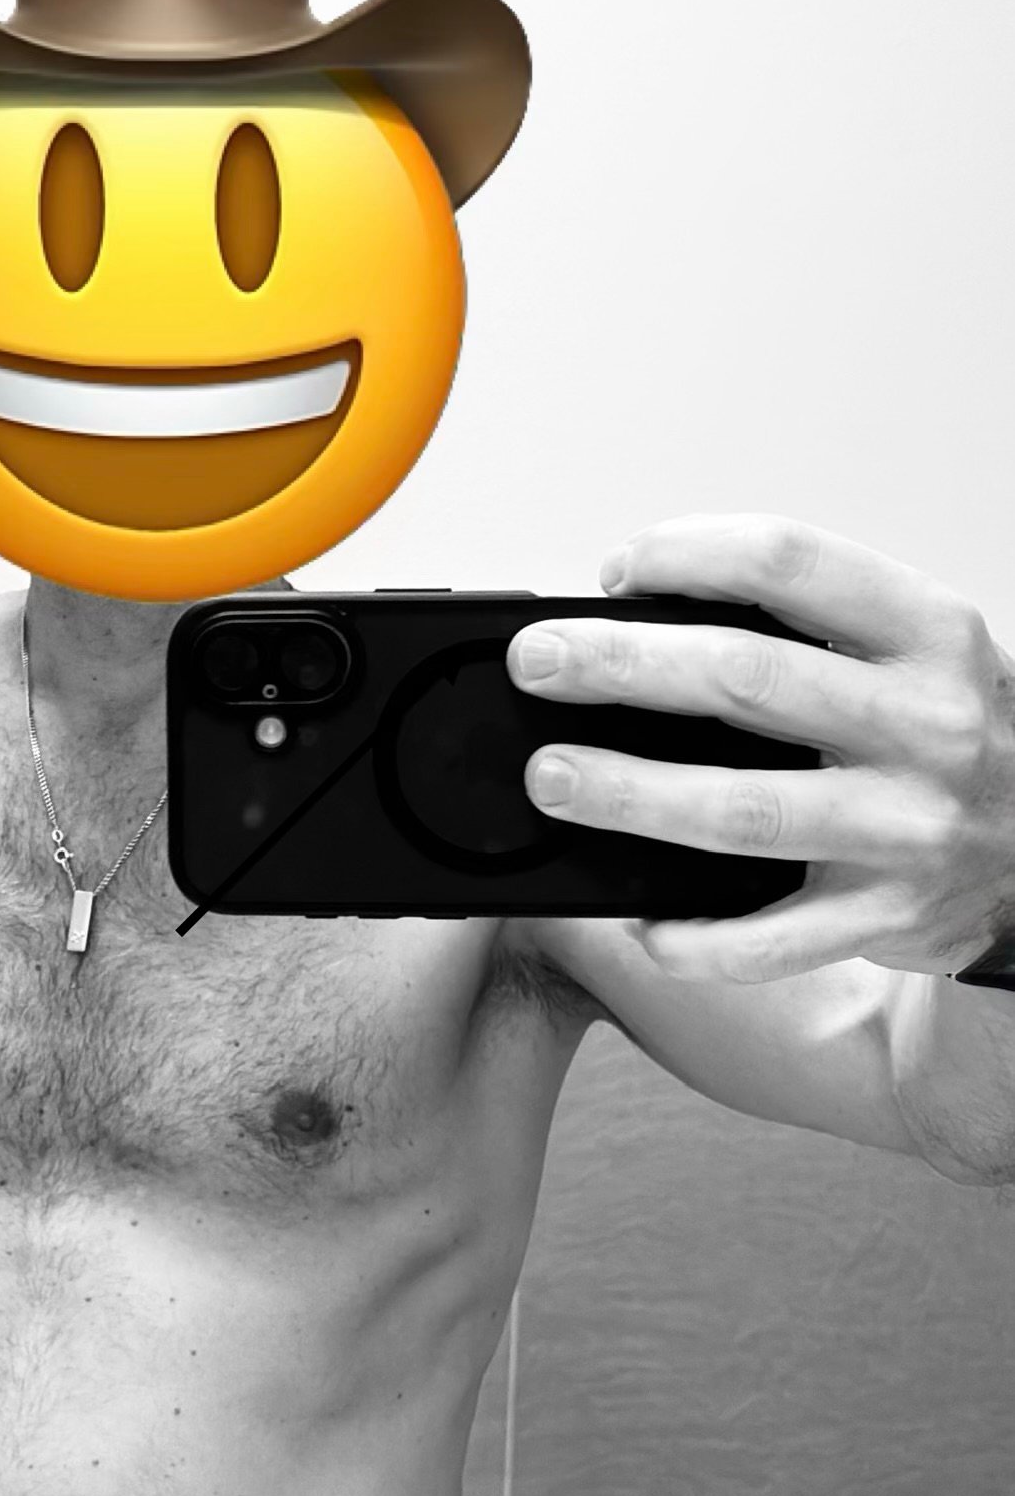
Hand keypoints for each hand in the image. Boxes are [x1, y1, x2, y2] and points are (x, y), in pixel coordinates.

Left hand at [505, 513, 1014, 982]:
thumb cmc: (957, 733)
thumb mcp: (915, 650)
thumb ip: (806, 628)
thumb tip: (642, 614)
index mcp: (927, 632)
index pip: (787, 561)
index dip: (683, 555)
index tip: (615, 572)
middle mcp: (924, 724)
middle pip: (742, 678)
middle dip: (619, 667)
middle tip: (538, 664)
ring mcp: (904, 827)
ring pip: (739, 809)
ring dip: (629, 793)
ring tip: (552, 777)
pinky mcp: (884, 915)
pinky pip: (769, 940)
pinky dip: (693, 936)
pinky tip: (640, 920)